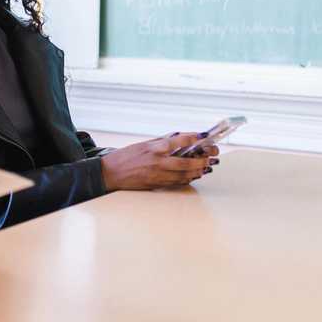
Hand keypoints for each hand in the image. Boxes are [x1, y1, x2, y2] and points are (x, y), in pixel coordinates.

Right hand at [100, 133, 218, 190]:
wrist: (110, 173)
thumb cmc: (125, 157)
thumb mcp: (143, 144)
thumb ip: (162, 142)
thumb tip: (180, 138)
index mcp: (154, 148)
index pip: (179, 141)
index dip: (194, 138)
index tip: (203, 137)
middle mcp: (158, 162)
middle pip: (187, 162)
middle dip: (202, 160)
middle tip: (211, 157)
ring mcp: (158, 175)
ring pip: (185, 175)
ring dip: (198, 171)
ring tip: (206, 167)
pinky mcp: (157, 184)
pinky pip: (177, 182)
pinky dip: (188, 178)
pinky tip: (193, 175)